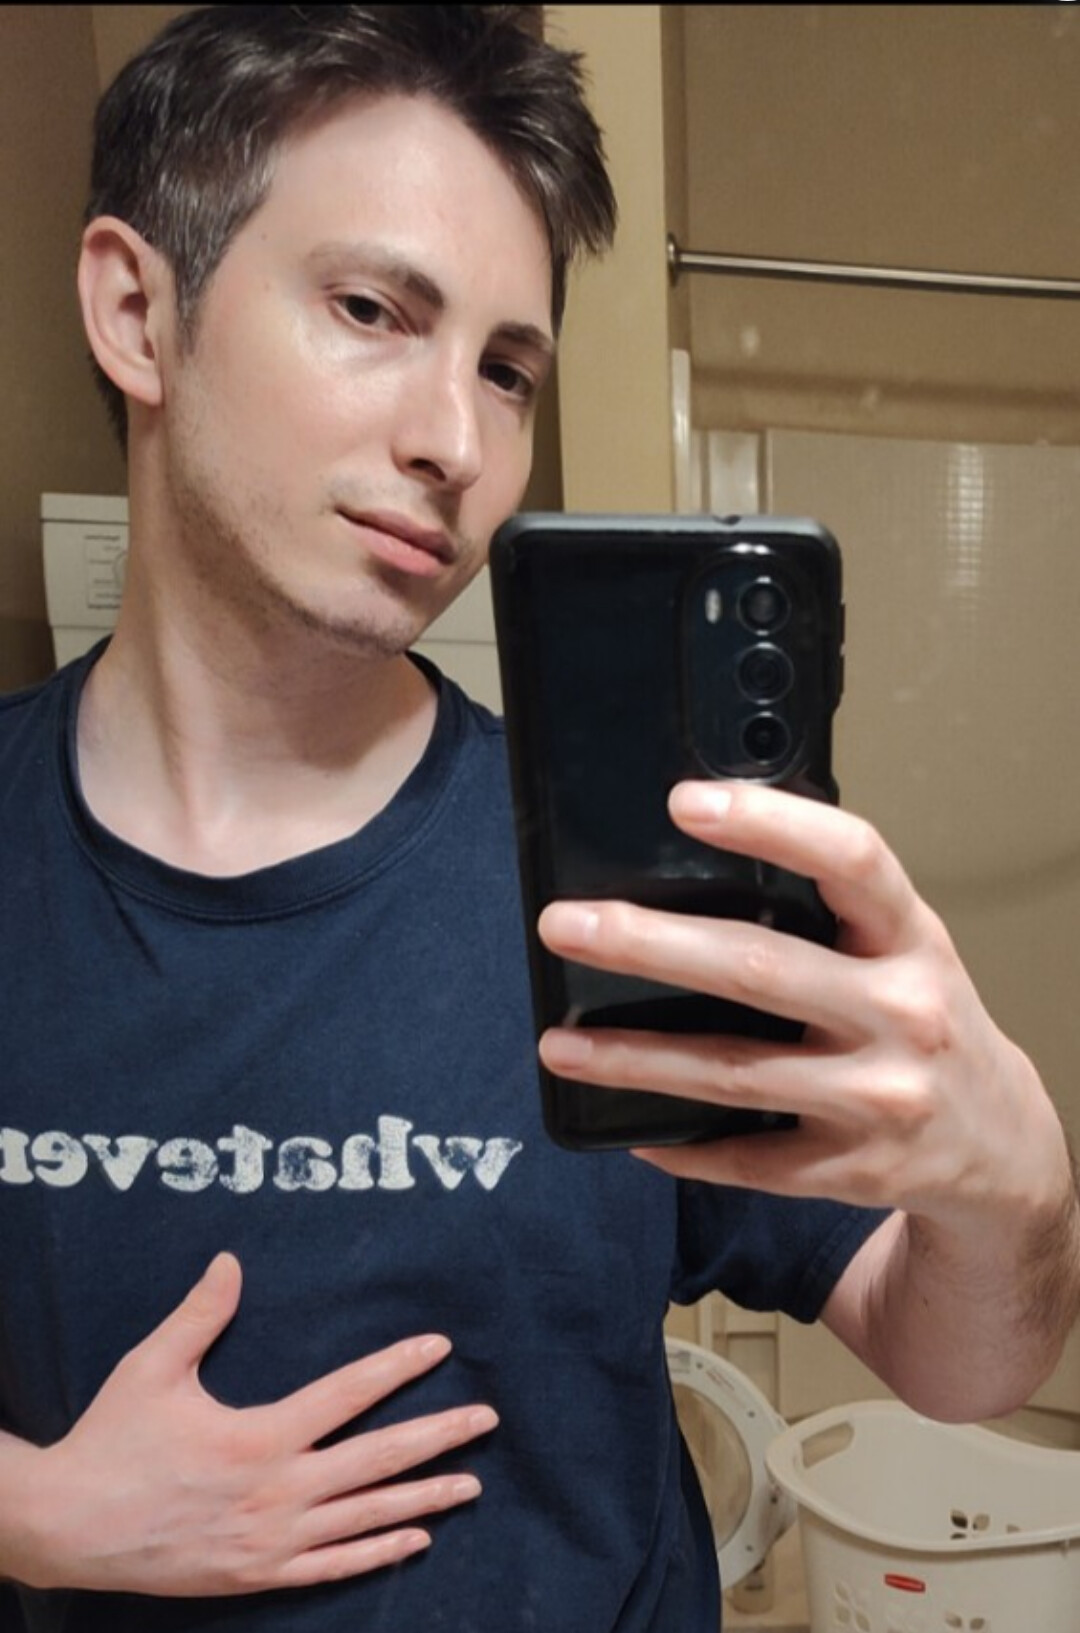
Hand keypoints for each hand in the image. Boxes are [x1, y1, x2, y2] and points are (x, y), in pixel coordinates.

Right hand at [15, 1253, 496, 1595]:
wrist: (68, 1529)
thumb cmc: (112, 1441)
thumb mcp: (152, 1368)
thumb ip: (199, 1315)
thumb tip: (231, 1260)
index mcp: (259, 1436)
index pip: (347, 1394)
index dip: (397, 1366)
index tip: (439, 1346)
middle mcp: (278, 1492)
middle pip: (377, 1460)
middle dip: (438, 1437)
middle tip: (487, 1419)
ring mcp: (272, 1541)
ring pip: (366, 1518)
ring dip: (424, 1498)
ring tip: (472, 1483)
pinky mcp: (258, 1575)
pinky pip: (333, 1567)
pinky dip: (378, 1553)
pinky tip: (416, 1540)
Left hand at [536, 778, 1079, 1414]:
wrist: (1005, 1147)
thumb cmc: (930, 1021)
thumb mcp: (906, 950)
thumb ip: (832, 910)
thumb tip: (702, 856)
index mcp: (913, 938)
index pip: (851, 860)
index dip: (770, 823)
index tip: (686, 801)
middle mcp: (903, 1014)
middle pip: (759, 968)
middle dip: (650, 945)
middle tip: (566, 925)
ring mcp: (878, 1099)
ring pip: (733, 1074)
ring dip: (635, 1059)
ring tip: (557, 1044)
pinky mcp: (851, 1171)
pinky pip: (745, 1160)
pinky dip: (678, 1143)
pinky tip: (623, 1124)